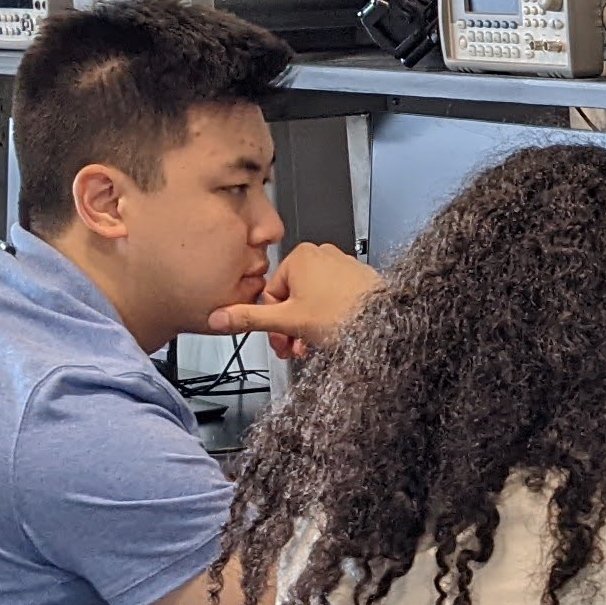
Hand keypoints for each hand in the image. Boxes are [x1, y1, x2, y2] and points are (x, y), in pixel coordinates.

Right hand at [204, 242, 384, 361]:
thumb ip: (250, 319)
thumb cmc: (344, 315)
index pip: (271, 293)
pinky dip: (328, 318)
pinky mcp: (359, 278)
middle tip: (295, 349)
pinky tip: (333, 335)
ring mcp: (342, 265)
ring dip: (307, 327)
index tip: (280, 343)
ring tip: (314, 346)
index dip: (272, 324)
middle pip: (291, 298)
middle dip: (290, 328)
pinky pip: (333, 298)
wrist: (387, 323)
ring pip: (312, 300)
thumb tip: (218, 318)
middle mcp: (321, 255)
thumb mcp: (288, 321)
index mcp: (299, 257)